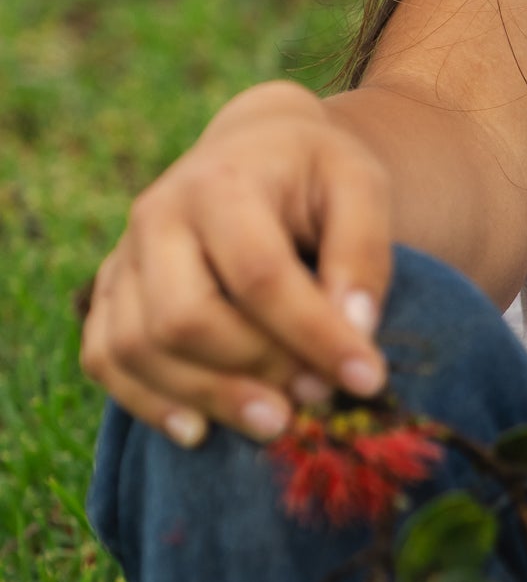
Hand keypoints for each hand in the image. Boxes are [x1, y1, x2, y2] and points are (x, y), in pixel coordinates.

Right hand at [80, 81, 392, 447]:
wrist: (256, 149)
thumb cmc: (314, 173)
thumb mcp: (360, 185)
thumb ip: (363, 252)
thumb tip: (356, 331)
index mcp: (221, 184)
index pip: (259, 275)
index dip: (314, 335)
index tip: (366, 379)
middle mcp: (157, 218)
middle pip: (184, 318)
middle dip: (256, 370)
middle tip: (317, 397)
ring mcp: (124, 257)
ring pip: (138, 348)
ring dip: (208, 397)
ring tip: (276, 422)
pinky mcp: (109, 293)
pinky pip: (105, 359)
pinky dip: (146, 402)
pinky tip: (201, 431)